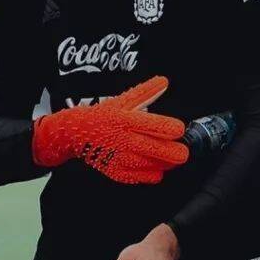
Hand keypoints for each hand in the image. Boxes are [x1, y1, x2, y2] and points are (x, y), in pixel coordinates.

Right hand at [31, 76, 187, 184]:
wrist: (77, 133)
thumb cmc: (103, 116)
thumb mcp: (123, 101)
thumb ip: (146, 92)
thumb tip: (164, 81)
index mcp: (128, 119)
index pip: (158, 125)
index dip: (174, 128)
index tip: (179, 129)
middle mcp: (125, 139)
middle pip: (159, 149)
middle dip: (177, 152)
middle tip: (183, 150)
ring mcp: (121, 157)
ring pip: (154, 165)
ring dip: (168, 163)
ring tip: (172, 159)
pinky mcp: (118, 171)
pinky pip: (143, 177)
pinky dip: (154, 174)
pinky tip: (156, 168)